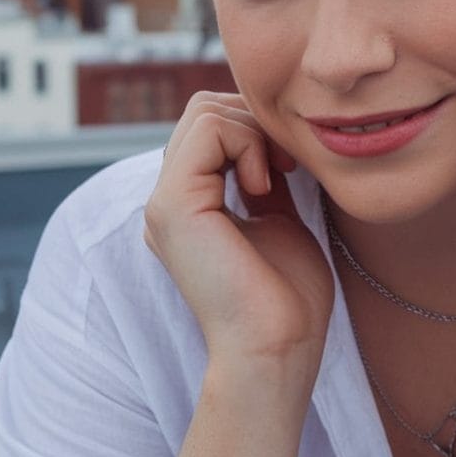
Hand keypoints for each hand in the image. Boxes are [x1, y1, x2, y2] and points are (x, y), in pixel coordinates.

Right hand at [144, 91, 333, 373]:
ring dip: (254, 131)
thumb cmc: (288, 297)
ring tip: (276, 176)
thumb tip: (272, 138)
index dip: (256, 128)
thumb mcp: (280, 218)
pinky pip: (208, 129)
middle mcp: (169, 200)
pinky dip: (247, 142)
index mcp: (189, 204)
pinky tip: (264, 185)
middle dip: (256, 121)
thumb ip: (265, 178)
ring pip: (204, 110)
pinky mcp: (172, 205)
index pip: (211, 125)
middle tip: (287, 165)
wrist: (279, 348)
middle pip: (204, 108)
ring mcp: (164, 202)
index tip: (291, 165)